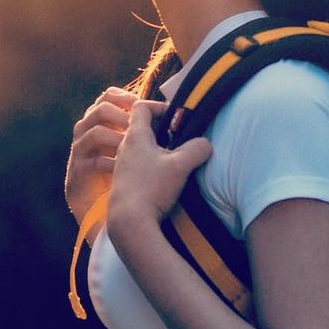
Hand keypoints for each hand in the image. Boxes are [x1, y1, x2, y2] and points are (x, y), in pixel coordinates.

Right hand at [64, 86, 137, 214]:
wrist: (97, 206)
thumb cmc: (119, 173)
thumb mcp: (131, 146)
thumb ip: (140, 128)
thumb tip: (167, 114)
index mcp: (100, 121)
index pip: (107, 97)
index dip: (123, 96)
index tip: (141, 103)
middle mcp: (87, 132)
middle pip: (98, 109)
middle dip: (121, 115)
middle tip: (137, 126)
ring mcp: (80, 152)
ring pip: (92, 132)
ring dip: (116, 138)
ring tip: (131, 147)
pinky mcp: (77, 172)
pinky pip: (90, 162)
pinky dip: (108, 163)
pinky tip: (121, 169)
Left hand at [107, 99, 211, 240]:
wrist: (128, 223)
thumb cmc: (151, 189)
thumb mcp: (181, 166)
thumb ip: (197, 149)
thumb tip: (206, 144)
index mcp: (135, 136)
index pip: (141, 107)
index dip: (159, 106)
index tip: (175, 117)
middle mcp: (125, 148)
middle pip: (141, 127)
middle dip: (162, 130)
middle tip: (180, 139)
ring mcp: (122, 166)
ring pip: (140, 148)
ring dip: (157, 150)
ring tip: (175, 161)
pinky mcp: (124, 183)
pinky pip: (138, 166)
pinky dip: (151, 166)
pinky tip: (164, 180)